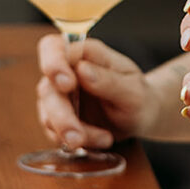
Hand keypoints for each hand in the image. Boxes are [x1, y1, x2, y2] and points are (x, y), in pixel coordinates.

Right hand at [36, 34, 157, 148]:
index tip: (67, 84)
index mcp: (85, 54)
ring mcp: (59, 96)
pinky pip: (55, 133)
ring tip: (104, 139)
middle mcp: (67, 72)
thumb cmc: (138, 95)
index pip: (53, 48)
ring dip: (71, 132)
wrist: (142, 117)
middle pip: (47, 89)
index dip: (53, 63)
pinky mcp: (58, 118)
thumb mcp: (132, 89)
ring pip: (47, 115)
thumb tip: (81, 69)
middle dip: (62, 116)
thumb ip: (108, 80)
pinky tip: (101, 140)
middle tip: (78, 136)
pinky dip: (78, 141)